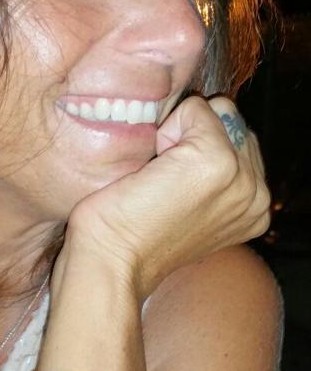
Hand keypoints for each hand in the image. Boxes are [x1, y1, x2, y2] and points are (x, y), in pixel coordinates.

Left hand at [64, 95, 270, 300]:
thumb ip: (211, 174)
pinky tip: (154, 171)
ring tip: (161, 179)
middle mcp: (257, 196)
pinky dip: (168, 130)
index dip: (197, 151)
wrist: (113, 261)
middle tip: (165, 184)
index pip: (240, 142)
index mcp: (255, 209)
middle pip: (233, 123)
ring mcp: (242, 178)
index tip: (174, 189)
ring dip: (181, 135)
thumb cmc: (133, 235)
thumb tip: (204, 124)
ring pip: (217, 114)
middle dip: (194, 140)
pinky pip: (196, 109)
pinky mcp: (216, 161)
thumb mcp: (189, 206)